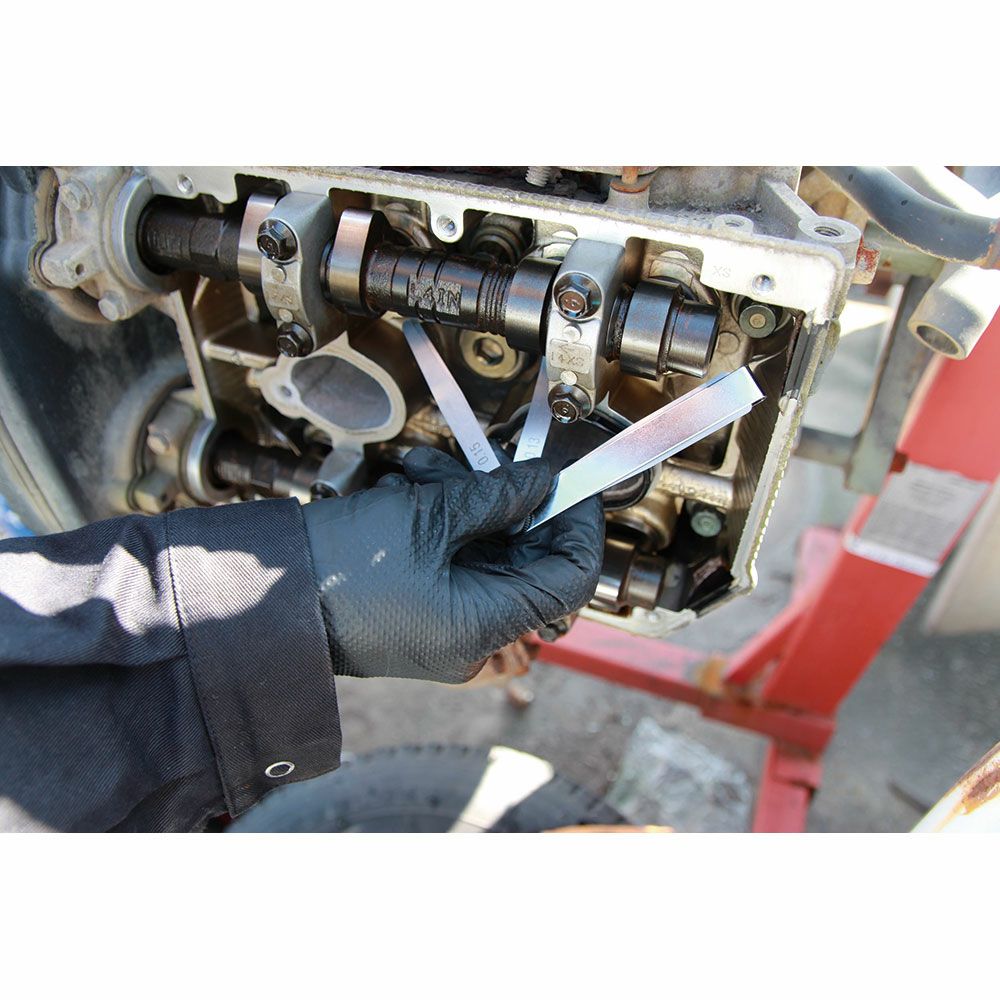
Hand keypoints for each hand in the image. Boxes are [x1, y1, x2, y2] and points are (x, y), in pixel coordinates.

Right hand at [302, 446, 603, 682]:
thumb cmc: (335, 569)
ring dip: (470, 503)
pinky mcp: (426, 604)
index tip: (573, 483)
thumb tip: (543, 480)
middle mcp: (473, 636)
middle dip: (515, 504)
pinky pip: (458, 556)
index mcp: (482, 628)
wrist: (263, 597)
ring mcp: (449, 621)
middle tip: (497, 463)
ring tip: (426, 472)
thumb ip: (496, 497)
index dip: (579, 527)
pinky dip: (447, 519)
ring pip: (490, 552)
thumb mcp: (425, 518)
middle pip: (529, 561)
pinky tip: (414, 487)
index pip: (569, 580)